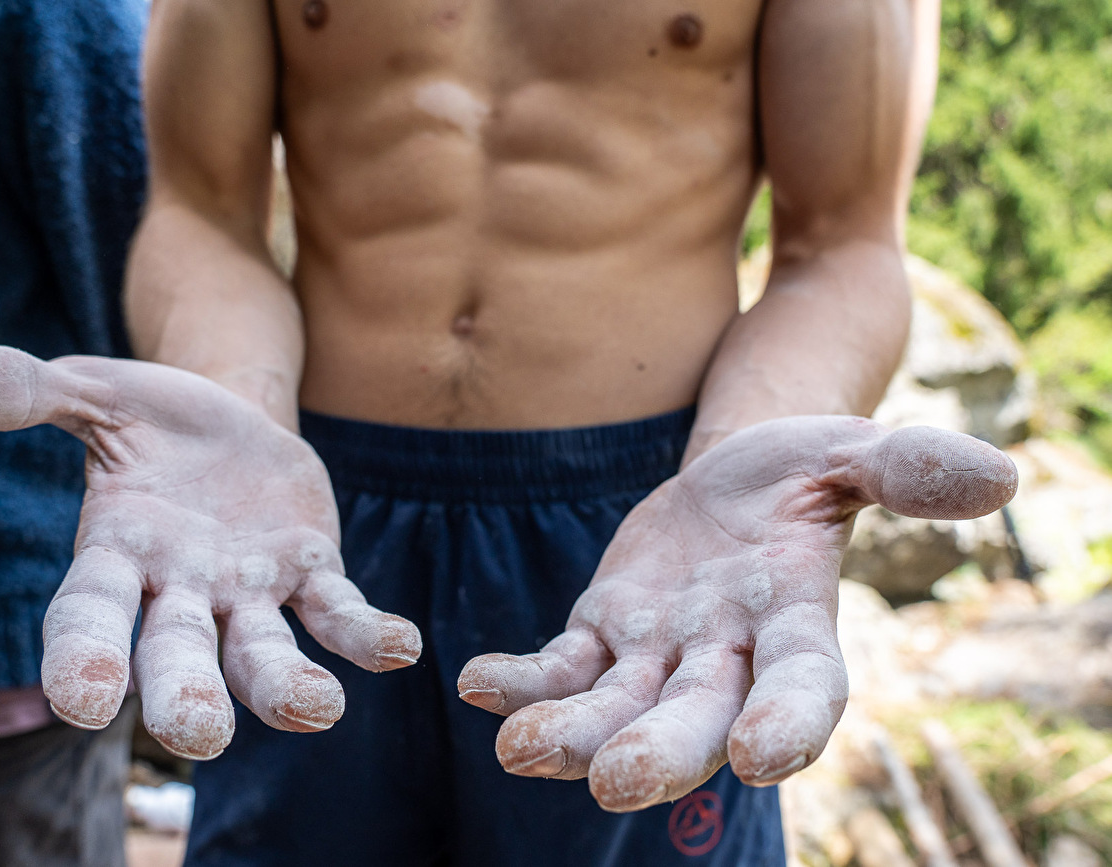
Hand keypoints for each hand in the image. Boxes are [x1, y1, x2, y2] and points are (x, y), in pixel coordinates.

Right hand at [0, 345, 420, 758]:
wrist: (234, 416)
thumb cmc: (155, 419)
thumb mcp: (93, 391)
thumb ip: (22, 391)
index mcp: (116, 555)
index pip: (88, 619)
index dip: (83, 659)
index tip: (83, 702)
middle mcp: (180, 593)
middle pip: (178, 659)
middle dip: (187, 698)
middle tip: (200, 736)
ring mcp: (249, 593)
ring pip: (263, 657)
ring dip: (286, 689)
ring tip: (318, 709)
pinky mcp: (310, 573)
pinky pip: (339, 615)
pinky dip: (366, 635)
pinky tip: (401, 646)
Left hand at [457, 416, 1015, 810]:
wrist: (736, 475)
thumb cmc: (801, 467)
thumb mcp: (850, 451)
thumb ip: (906, 468)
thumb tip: (997, 474)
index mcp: (796, 624)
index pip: (803, 689)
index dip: (789, 724)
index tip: (767, 759)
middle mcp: (726, 658)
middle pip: (696, 721)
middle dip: (660, 753)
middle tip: (614, 781)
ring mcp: (660, 654)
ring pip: (616, 709)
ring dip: (572, 734)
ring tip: (521, 747)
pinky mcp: (604, 633)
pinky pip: (561, 668)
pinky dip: (525, 682)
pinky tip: (481, 684)